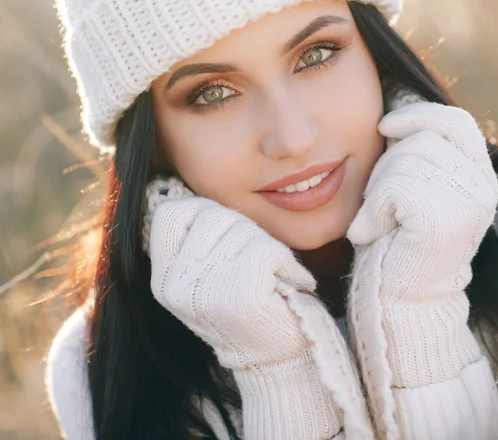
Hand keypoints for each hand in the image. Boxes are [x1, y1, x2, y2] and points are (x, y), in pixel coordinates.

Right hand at [143, 177, 315, 368]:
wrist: (274, 357)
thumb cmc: (246, 305)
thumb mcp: (204, 277)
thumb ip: (194, 241)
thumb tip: (184, 187)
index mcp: (165, 277)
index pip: (170, 213)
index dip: (201, 210)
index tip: (223, 230)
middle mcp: (178, 283)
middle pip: (213, 214)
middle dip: (242, 228)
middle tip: (253, 258)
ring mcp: (206, 288)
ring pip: (243, 228)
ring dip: (265, 246)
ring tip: (267, 276)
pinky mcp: (240, 291)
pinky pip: (267, 247)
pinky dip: (285, 261)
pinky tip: (284, 282)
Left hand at [347, 102, 497, 300]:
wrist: (402, 300)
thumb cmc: (399, 243)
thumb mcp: (414, 190)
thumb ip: (416, 157)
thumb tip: (394, 118)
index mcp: (479, 177)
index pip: (456, 121)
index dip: (419, 114)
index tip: (384, 124)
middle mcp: (481, 187)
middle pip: (424, 138)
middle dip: (387, 161)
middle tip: (375, 198)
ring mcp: (467, 203)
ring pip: (405, 161)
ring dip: (377, 189)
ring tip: (373, 219)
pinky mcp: (442, 219)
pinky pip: (394, 188)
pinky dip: (372, 209)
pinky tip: (367, 232)